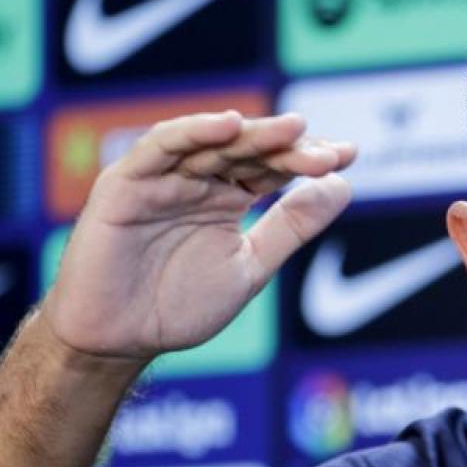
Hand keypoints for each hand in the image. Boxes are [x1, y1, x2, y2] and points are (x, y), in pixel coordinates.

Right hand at [42, 110, 354, 359]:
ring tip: (294, 130)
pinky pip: (160, 147)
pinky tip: (228, 126)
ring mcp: (163, 177)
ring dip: (253, 134)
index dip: (309, 159)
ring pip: (212, 143)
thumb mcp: (250, 266)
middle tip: (328, 153)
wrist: (118, 340)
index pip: (274, 166)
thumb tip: (343, 186)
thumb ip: (292, 227)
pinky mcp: (126, 182)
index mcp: (228, 196)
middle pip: (249, 150)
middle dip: (290, 148)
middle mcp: (198, 179)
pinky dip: (193, 132)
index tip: (348, 157)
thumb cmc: (177, 306)